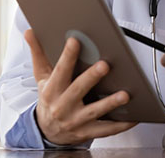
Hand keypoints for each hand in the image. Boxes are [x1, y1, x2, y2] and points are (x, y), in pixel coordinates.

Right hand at [25, 29, 136, 144]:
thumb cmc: (50, 98)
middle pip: (77, 90)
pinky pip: (106, 130)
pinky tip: (134, 116)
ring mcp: (75, 120)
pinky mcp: (86, 132)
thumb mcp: (41, 78)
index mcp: (51, 90)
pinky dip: (121, 125)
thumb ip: (39, 54)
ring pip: (93, 111)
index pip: (60, 70)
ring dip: (109, 103)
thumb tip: (30, 32)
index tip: (75, 40)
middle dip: (91, 77)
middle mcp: (62, 106)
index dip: (67, 56)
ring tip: (125, 94)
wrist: (47, 131)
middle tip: (105, 65)